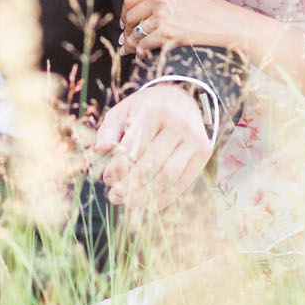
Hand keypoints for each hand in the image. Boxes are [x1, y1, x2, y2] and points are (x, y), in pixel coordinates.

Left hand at [91, 84, 210, 208]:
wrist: (181, 99)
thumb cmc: (145, 109)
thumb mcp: (122, 112)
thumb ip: (108, 131)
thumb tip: (100, 150)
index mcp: (155, 111)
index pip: (135, 146)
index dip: (119, 166)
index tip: (107, 179)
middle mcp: (179, 124)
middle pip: (152, 163)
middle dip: (130, 184)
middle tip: (114, 196)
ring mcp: (194, 139)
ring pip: (168, 175)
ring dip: (146, 195)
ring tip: (129, 203)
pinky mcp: (204, 152)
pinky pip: (183, 181)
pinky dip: (165, 196)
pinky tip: (149, 205)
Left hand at [121, 0, 243, 54]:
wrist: (226, 22)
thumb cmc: (212, 1)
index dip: (125, 11)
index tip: (126, 19)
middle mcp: (159, 0)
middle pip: (130, 16)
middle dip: (126, 28)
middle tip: (126, 35)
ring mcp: (163, 18)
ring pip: (136, 32)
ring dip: (131, 42)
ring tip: (130, 47)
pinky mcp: (167, 35)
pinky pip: (145, 44)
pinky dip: (141, 51)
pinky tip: (141, 54)